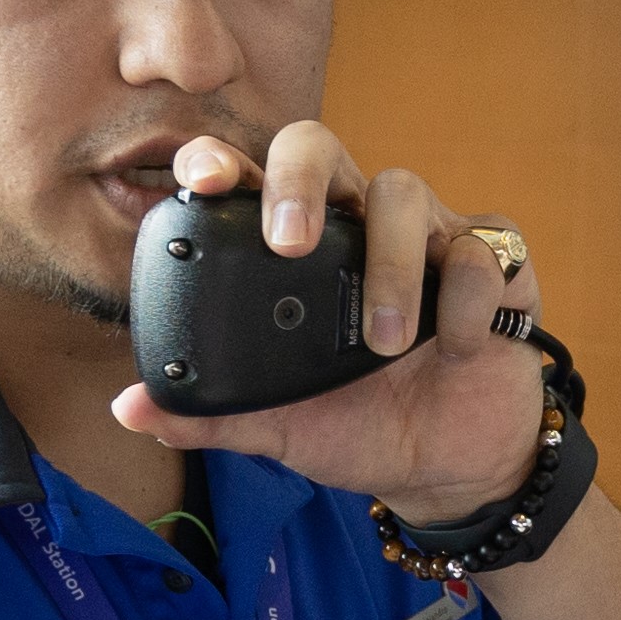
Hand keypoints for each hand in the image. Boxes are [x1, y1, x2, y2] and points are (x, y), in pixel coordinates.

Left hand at [116, 125, 548, 518]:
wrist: (452, 471)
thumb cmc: (363, 428)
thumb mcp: (281, 431)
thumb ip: (211, 418)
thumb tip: (128, 409)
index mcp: (294, 254)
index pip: (252, 182)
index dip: (224, 164)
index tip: (201, 180)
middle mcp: (355, 226)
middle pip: (320, 148)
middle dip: (300, 179)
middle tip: (287, 241)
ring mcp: (425, 236)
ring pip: (403, 193)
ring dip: (392, 266)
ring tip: (384, 343)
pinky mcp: (492, 262)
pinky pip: (481, 250)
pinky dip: (465, 300)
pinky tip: (456, 348)